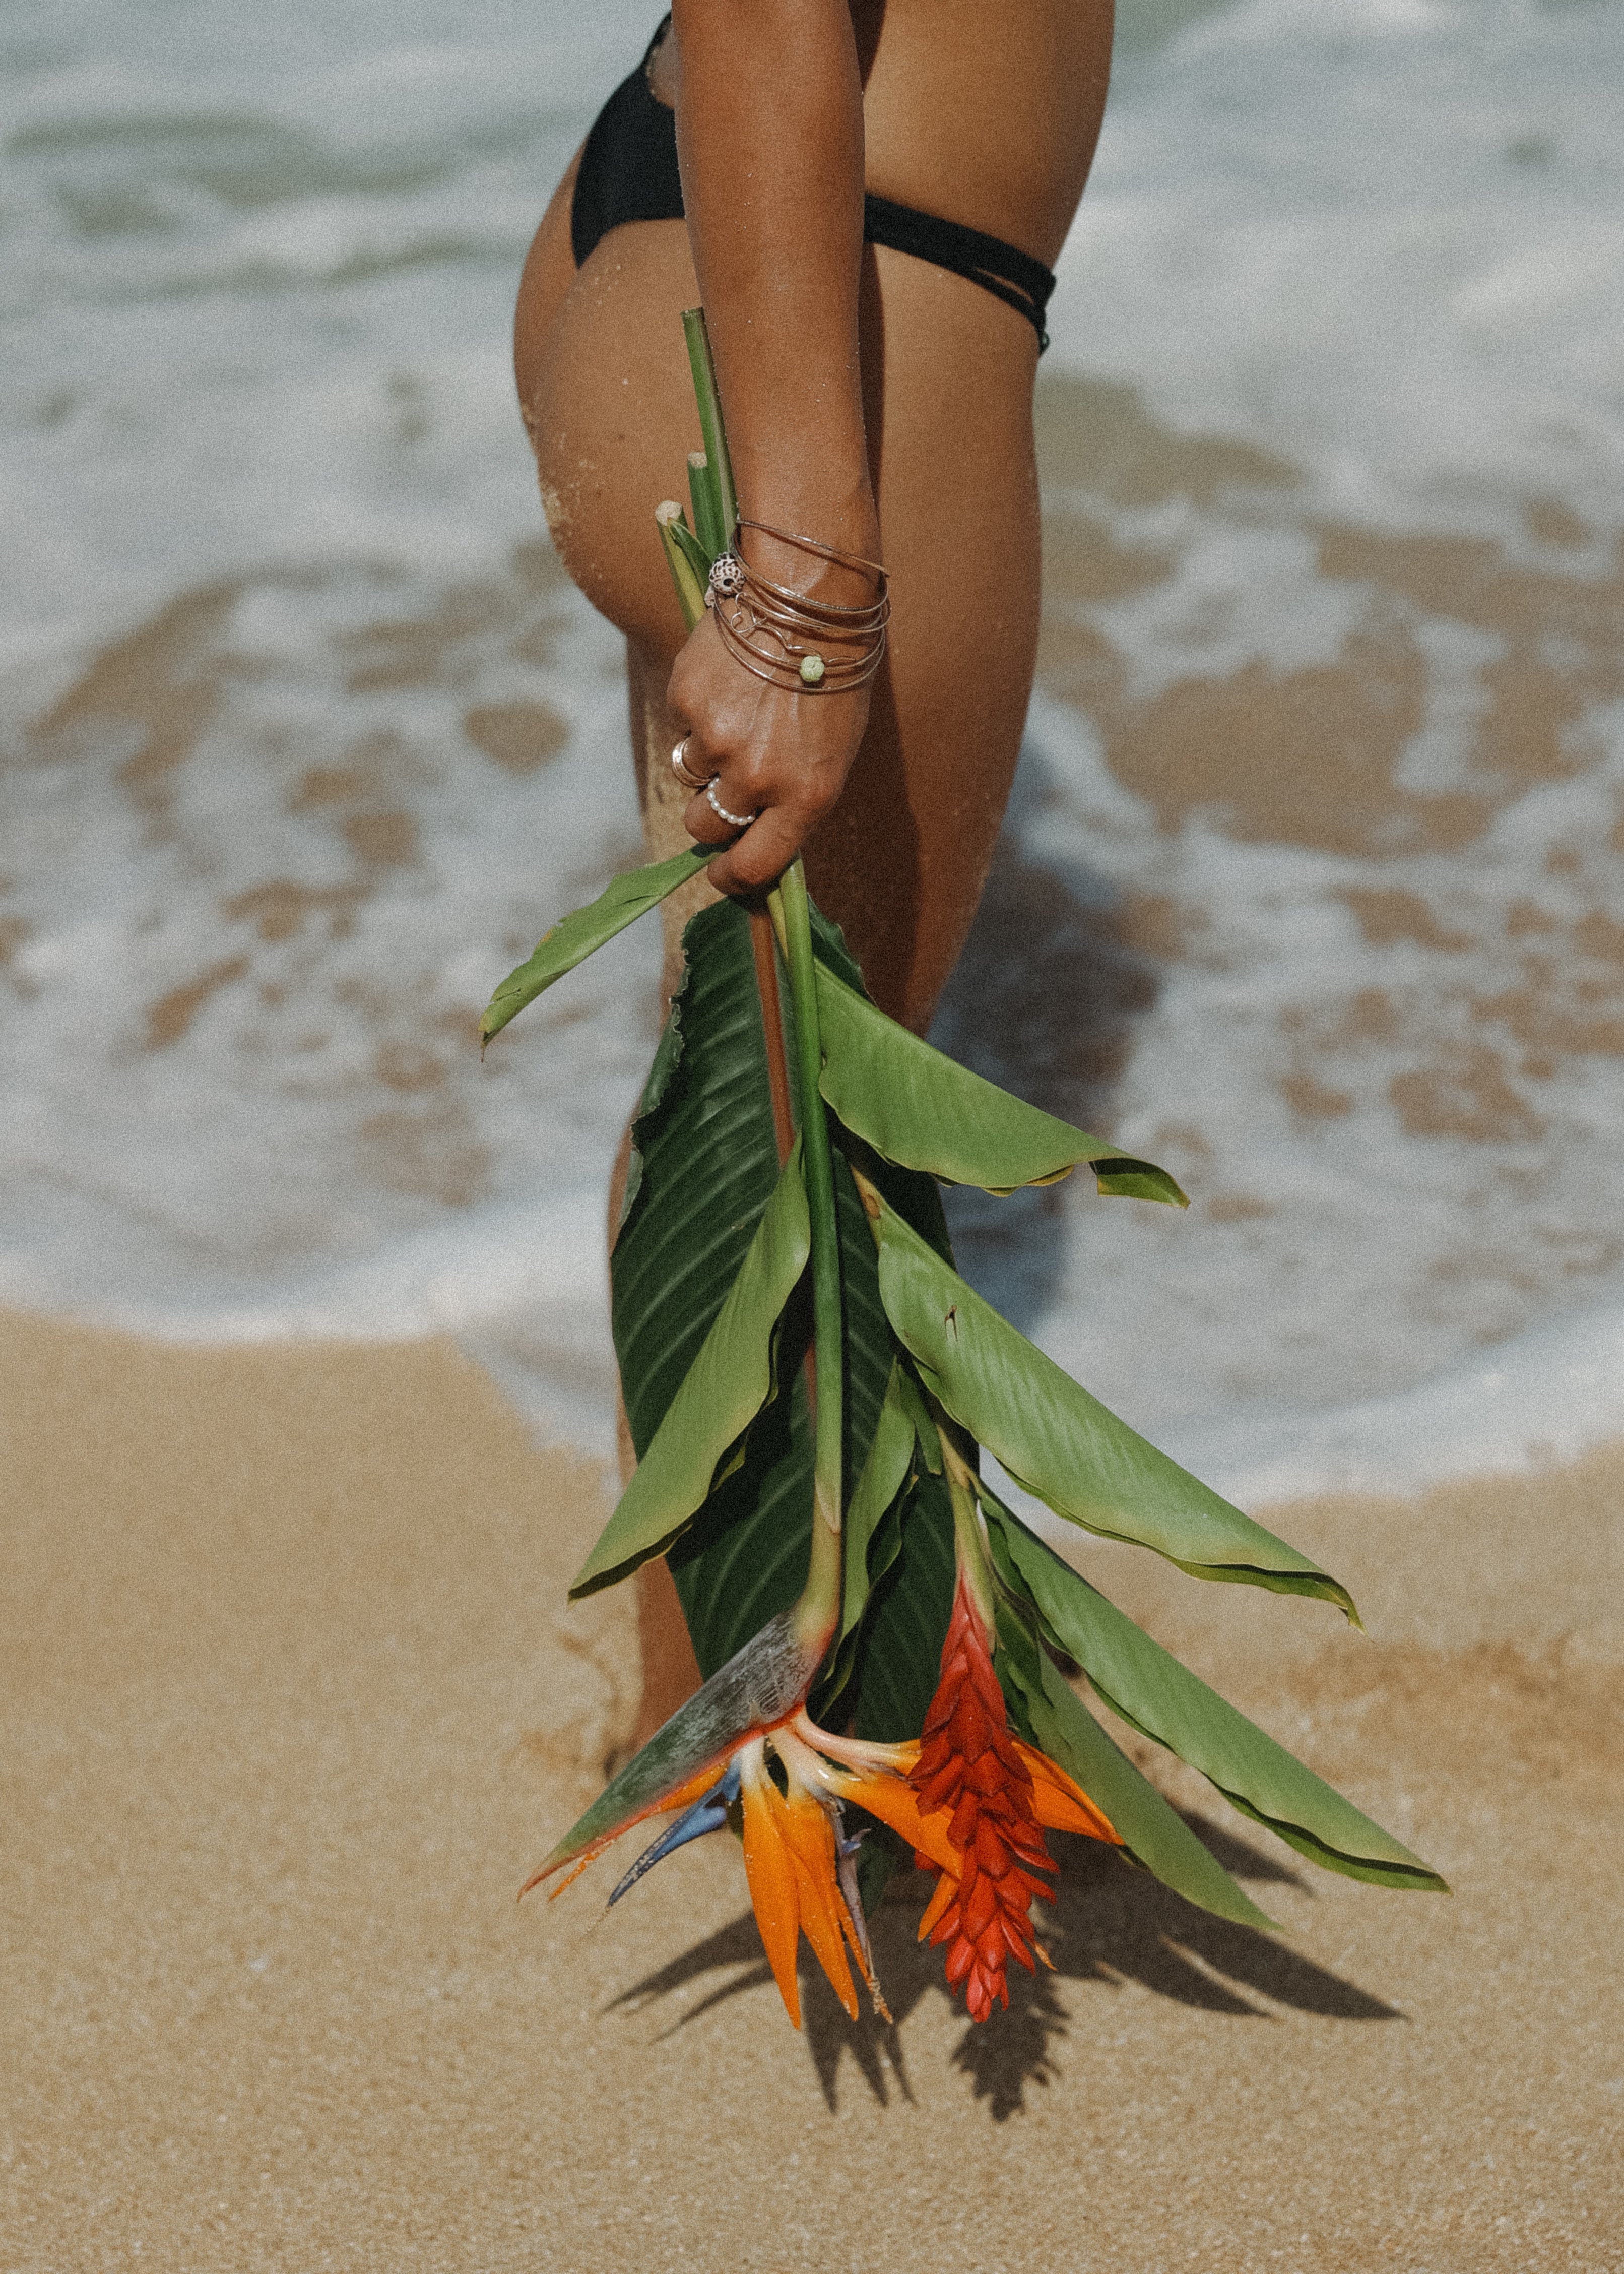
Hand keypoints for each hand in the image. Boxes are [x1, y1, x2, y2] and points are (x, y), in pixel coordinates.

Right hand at [667, 606, 871, 894]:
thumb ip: (795, 800)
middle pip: (706, 827)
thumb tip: (754, 838)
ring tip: (740, 710)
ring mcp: (717, 740)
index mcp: (806, 796)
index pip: (754, 867)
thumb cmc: (834, 680)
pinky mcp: (687, 702)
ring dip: (705, 755)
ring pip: (689, 773)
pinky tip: (730, 678)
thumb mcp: (833, 752)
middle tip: (728, 782)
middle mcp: (758, 777)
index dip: (733, 880)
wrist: (809, 600)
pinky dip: (699, 709)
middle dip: (712, 813)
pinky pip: (681, 725)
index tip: (723, 877)